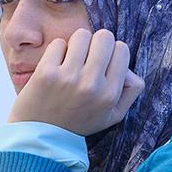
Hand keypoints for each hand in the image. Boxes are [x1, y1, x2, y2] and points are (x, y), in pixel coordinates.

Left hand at [8, 28, 144, 135]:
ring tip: (70, 61)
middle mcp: (92, 85)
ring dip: (76, 45)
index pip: (122, 49)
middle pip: (105, 37)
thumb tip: (129, 67)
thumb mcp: (112, 115)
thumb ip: (130, 90)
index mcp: (110, 95)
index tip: (102, 62)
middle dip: (96, 43)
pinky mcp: (46, 72)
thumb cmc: (78, 122)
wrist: (41, 136)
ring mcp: (68, 77)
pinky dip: (57, 51)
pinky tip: (55, 66)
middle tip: (86, 58)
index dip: (112, 52)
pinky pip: (59, 43)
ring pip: (82, 35)